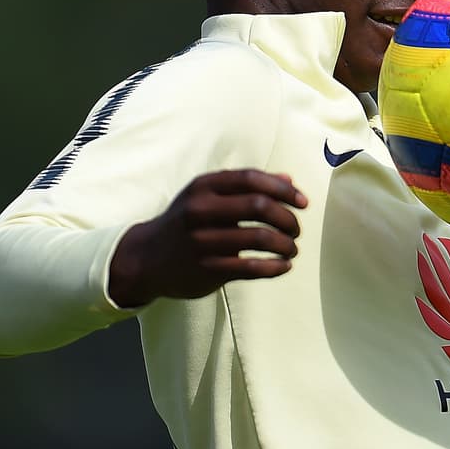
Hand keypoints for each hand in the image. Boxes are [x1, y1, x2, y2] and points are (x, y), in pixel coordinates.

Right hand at [108, 169, 308, 307]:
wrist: (145, 258)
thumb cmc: (186, 221)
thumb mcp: (207, 195)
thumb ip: (246, 187)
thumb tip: (289, 179)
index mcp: (204, 186)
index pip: (252, 179)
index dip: (284, 189)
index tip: (303, 203)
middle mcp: (202, 210)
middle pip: (260, 207)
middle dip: (288, 218)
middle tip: (297, 229)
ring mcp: (203, 241)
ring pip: (260, 238)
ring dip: (286, 244)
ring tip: (292, 249)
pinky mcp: (207, 269)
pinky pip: (252, 267)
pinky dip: (275, 267)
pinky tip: (284, 266)